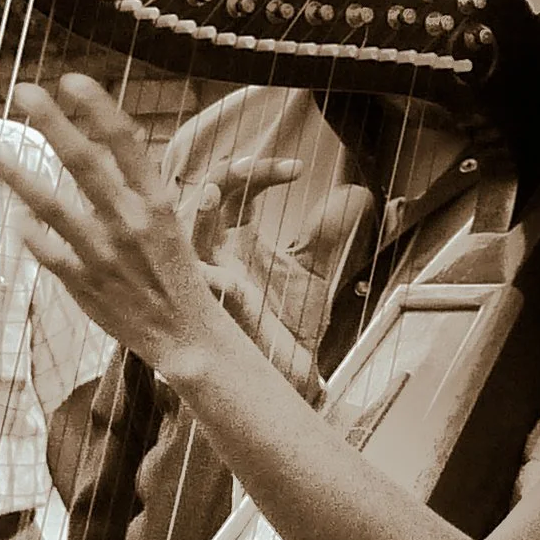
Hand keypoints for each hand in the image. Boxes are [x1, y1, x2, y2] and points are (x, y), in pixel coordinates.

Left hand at [0, 76, 229, 371]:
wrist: (185, 335)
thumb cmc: (175, 272)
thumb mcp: (169, 222)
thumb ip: (136, 187)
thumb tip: (105, 146)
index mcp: (157, 201)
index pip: (126, 142)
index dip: (98, 108)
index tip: (71, 79)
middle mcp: (129, 222)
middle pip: (84, 162)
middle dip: (52, 123)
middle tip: (23, 91)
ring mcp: (103, 253)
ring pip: (52, 206)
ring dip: (17, 176)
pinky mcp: (84, 284)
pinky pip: (46, 252)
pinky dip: (28, 233)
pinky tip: (15, 217)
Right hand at [169, 143, 374, 402]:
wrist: (297, 371)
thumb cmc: (293, 322)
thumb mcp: (314, 266)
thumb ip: (327, 229)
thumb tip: (356, 193)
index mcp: (236, 237)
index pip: (237, 187)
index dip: (261, 169)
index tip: (298, 169)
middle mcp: (217, 253)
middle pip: (202, 199)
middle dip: (222, 177)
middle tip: (251, 168)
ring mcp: (211, 278)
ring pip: (184, 234)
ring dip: (196, 212)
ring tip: (217, 191)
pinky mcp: (216, 307)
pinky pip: (196, 280)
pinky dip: (198, 264)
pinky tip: (214, 250)